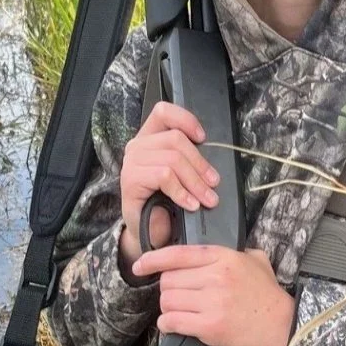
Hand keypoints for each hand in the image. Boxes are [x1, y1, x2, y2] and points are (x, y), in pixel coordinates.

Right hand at [118, 101, 220, 263]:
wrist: (150, 233)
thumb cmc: (167, 202)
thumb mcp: (182, 174)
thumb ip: (189, 158)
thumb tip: (213, 154)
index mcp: (150, 137)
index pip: (163, 112)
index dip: (186, 120)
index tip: (204, 138)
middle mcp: (137, 146)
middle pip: (175, 139)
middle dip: (200, 164)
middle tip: (214, 184)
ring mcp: (132, 162)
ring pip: (173, 160)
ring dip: (195, 182)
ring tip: (207, 199)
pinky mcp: (131, 180)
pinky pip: (164, 177)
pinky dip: (182, 192)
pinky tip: (191, 205)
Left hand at [129, 245, 295, 345]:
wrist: (283, 326)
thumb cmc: (269, 296)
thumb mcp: (256, 261)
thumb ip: (233, 252)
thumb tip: (211, 251)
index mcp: (224, 258)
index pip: (178, 254)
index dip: (153, 259)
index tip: (140, 265)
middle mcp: (215, 277)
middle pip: (169, 279)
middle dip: (168, 289)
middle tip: (179, 297)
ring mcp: (212, 302)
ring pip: (168, 300)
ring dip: (169, 308)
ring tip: (180, 313)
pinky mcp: (209, 326)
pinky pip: (173, 321)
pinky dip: (168, 325)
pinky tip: (175, 326)